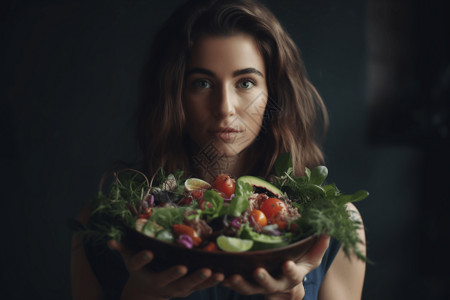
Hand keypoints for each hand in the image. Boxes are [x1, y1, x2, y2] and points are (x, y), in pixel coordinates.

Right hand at [107, 240, 224, 299]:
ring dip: (201, 280)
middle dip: (176, 275)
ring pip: (188, 286)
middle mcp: (159, 283)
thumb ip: (121, 248)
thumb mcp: (128, 258)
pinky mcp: (187, 290)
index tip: (148, 252)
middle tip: (185, 267)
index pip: (139, 265)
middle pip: (168, 280)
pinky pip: (200, 287)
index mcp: (142, 273)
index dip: (142, 259)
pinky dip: (212, 282)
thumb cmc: (138, 269)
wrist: (146, 293)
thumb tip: (109, 239)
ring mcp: (174, 289)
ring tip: (214, 272)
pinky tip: (224, 275)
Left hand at [222, 235, 330, 299]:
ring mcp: (261, 286)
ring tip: (231, 276)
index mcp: (293, 275)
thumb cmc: (300, 262)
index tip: (286, 263)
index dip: (290, 271)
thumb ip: (319, 244)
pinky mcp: (248, 284)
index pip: (294, 275)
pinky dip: (227, 280)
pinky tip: (219, 273)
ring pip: (250, 288)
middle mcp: (277, 283)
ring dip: (240, 283)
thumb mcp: (312, 255)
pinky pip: (236, 284)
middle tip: (257, 271)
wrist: (287, 281)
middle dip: (264, 279)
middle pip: (270, 285)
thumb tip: (328, 230)